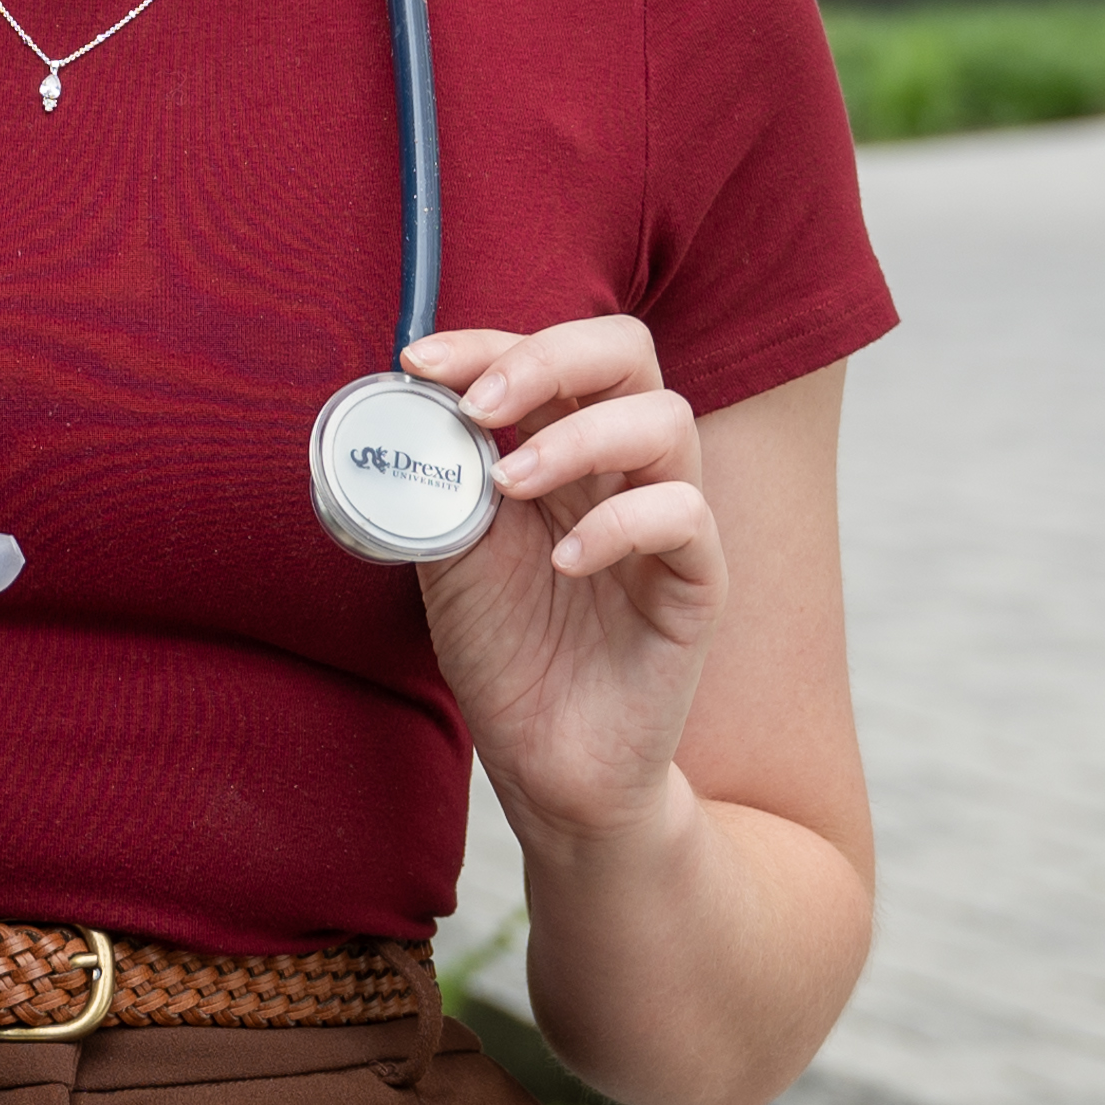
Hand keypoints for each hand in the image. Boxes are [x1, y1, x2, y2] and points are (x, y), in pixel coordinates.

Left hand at [398, 316, 717, 852]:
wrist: (546, 764)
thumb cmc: (504, 651)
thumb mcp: (450, 550)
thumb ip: (441, 476)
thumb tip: (407, 400)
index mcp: (562, 448)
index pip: (549, 355)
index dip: (486, 341)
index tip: (419, 362)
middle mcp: (620, 470)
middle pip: (627, 355)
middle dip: (547, 358)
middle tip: (480, 406)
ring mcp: (665, 522)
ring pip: (666, 421)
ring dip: (576, 437)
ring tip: (509, 486)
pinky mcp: (696, 584)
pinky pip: (686, 517)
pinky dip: (621, 523)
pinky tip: (564, 562)